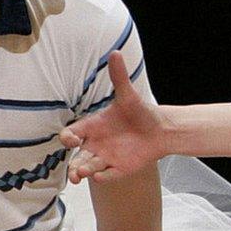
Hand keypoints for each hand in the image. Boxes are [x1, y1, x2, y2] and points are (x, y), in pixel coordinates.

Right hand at [60, 51, 162, 182]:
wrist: (161, 129)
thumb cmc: (140, 112)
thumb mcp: (129, 95)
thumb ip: (119, 78)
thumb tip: (115, 53)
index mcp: (92, 126)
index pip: (72, 134)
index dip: (68, 138)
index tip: (70, 140)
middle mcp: (95, 144)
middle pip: (76, 156)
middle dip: (72, 164)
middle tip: (72, 171)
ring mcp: (106, 158)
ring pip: (89, 167)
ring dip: (83, 171)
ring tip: (80, 174)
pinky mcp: (119, 169)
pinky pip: (108, 176)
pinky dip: (104, 177)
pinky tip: (101, 176)